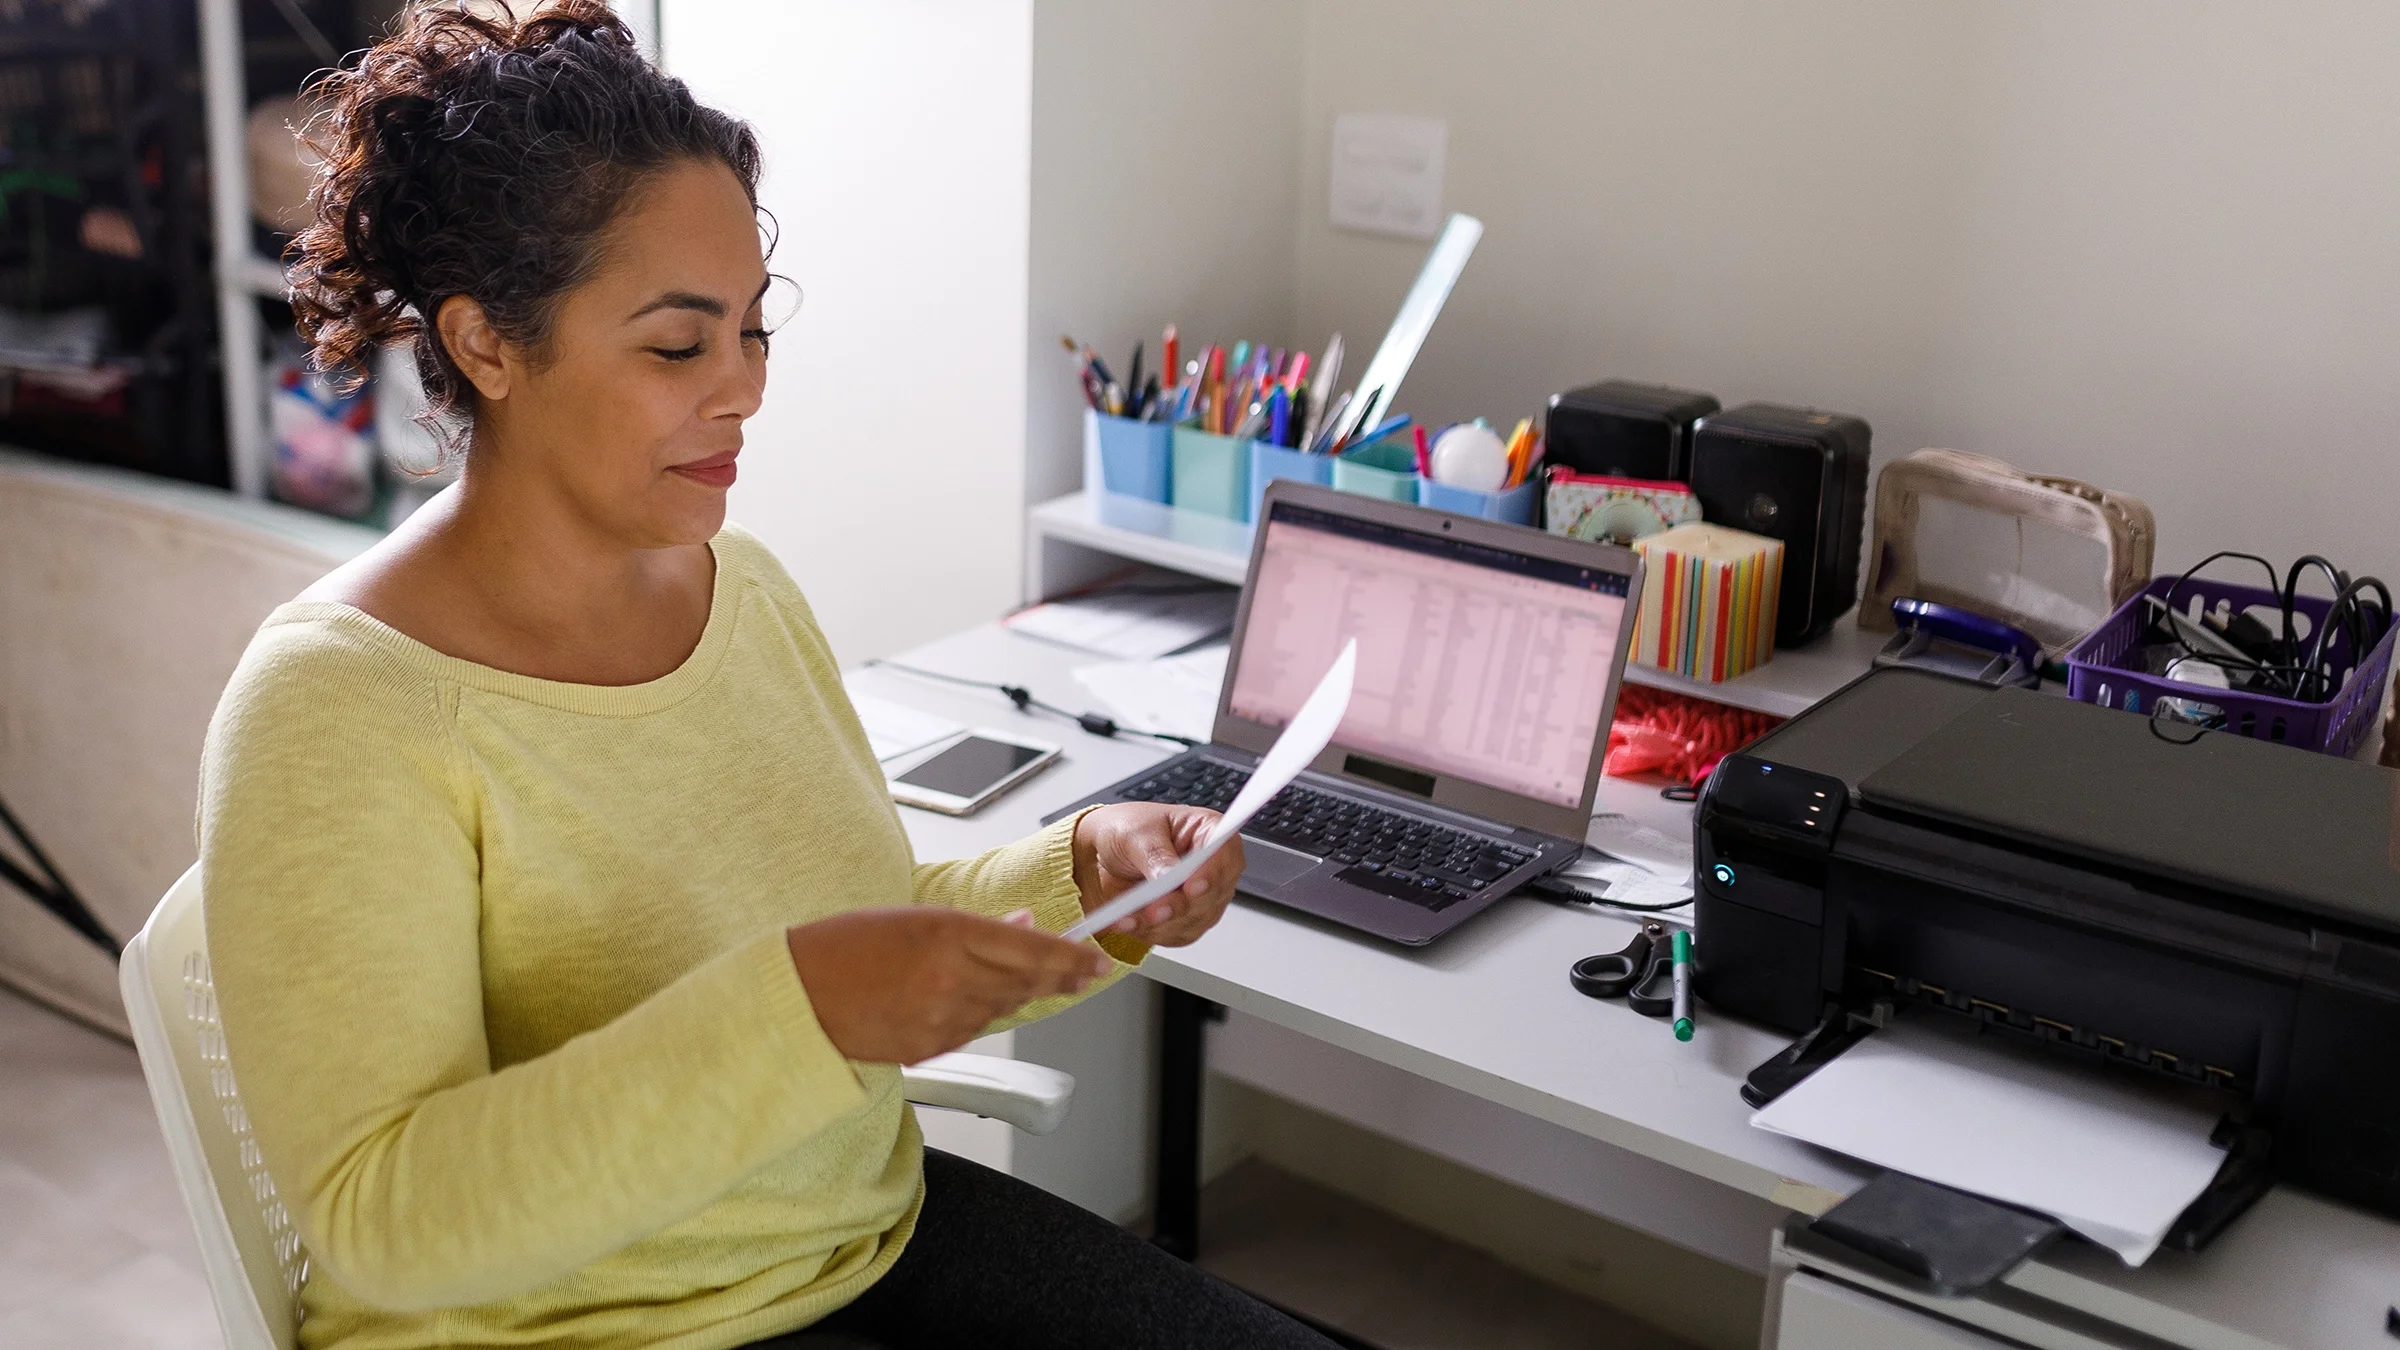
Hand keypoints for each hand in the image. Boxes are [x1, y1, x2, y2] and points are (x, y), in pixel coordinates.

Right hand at [785, 908, 1110, 1063]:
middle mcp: (951, 979)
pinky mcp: (929, 1048)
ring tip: (1038, 982)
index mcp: (947, 935)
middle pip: (1026, 982)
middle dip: (1061, 977)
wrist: (795, 998)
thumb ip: (973, 926)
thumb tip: (1021, 924)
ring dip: (1023, 994)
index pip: (1031, 948)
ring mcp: (941, 1019)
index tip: (1095, 960)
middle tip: (1086, 973)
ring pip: (1003, 1008)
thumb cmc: (841, 947)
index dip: (1070, 957)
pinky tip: (982, 1002)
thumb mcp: (912, 918)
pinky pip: (973, 1031)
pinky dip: (984, 1014)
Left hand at [1070, 802, 1243, 947]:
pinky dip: (1149, 932)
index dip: (1213, 872)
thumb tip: (1170, 875)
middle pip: (1214, 893)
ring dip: (1162, 923)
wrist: (1105, 853)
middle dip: (1182, 905)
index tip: (1190, 886)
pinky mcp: (1185, 920)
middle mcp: (1212, 867)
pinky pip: (1175, 934)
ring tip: (1131, 917)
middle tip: (1155, 909)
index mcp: (1208, 831)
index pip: (1226, 852)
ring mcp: (1202, 897)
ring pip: (1195, 920)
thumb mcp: (1135, 833)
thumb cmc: (1127, 830)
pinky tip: (1127, 922)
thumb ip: (1155, 854)